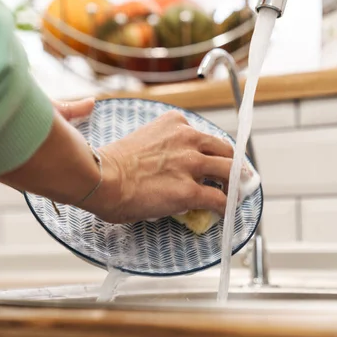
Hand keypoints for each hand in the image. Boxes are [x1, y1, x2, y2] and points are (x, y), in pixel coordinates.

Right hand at [81, 110, 233, 223]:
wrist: (101, 178)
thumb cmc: (111, 164)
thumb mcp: (143, 140)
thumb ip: (163, 147)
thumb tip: (169, 171)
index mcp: (174, 123)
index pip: (204, 135)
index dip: (213, 151)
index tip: (214, 160)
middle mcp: (187, 138)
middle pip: (225, 149)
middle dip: (232, 163)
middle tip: (235, 176)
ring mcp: (191, 164)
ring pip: (229, 171)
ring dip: (235, 184)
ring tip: (235, 194)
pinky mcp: (190, 190)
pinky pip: (219, 199)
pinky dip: (226, 206)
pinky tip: (225, 212)